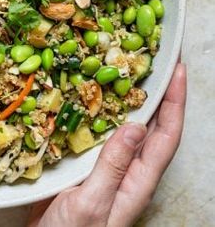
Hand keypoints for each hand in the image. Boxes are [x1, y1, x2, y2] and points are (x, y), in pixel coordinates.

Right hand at [28, 63, 186, 226]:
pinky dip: (102, 111)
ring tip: (128, 71)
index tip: (176, 71)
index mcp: (137, 181)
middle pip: (153, 127)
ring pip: (126, 126)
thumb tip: (136, 127)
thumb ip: (113, 167)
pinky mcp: (87, 165)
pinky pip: (101, 132)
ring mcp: (108, 167)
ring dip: (132, 98)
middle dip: (160, 93)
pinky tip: (93, 97)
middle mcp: (128, 171)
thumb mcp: (92, 202)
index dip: (175, 102)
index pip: (166, 136)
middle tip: (156, 62)